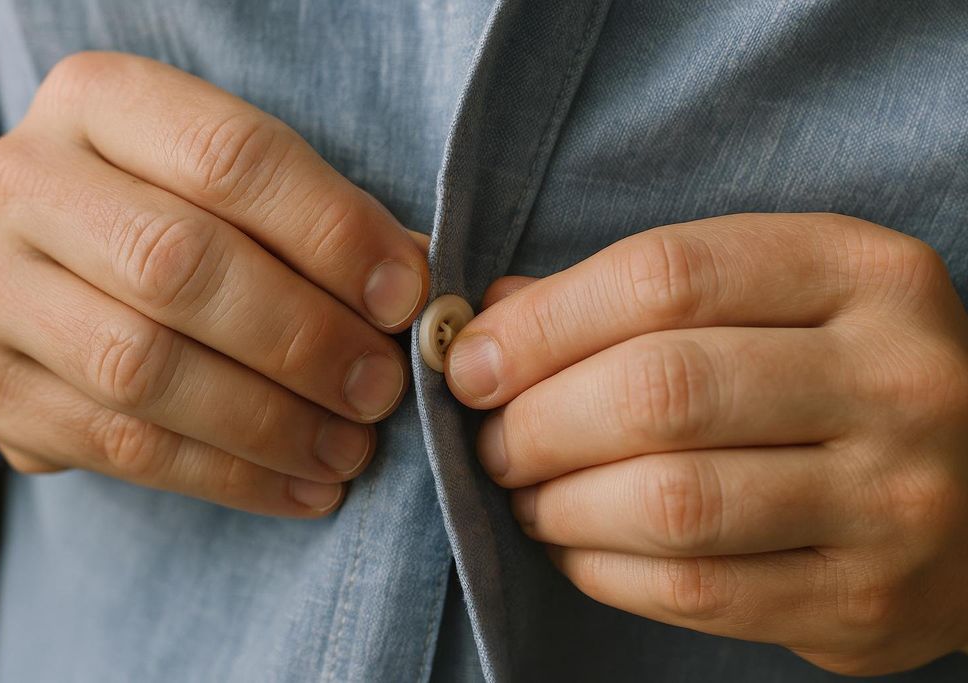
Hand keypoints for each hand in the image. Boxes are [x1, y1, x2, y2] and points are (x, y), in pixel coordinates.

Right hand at [0, 52, 428, 516]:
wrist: (27, 268)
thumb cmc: (161, 216)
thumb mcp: (224, 187)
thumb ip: (313, 221)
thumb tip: (420, 287)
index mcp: (100, 103)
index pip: (231, 155)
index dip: (332, 232)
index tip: (405, 299)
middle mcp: (28, 184)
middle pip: (180, 265)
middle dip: (304, 339)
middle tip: (381, 389)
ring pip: (144, 368)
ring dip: (272, 423)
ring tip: (350, 449)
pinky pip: (122, 447)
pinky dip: (231, 477)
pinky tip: (303, 489)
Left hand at [445, 213, 967, 674]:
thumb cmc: (837, 372)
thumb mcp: (773, 296)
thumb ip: (640, 296)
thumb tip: (490, 322)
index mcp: (864, 273)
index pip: (665, 276)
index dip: (542, 322)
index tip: (473, 358)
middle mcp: (897, 380)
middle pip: (660, 391)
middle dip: (538, 420)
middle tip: (495, 437)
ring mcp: (895, 501)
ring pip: (671, 503)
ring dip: (560, 501)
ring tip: (527, 491)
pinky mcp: (867, 602)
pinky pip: (694, 592)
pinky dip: (601, 569)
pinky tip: (575, 544)